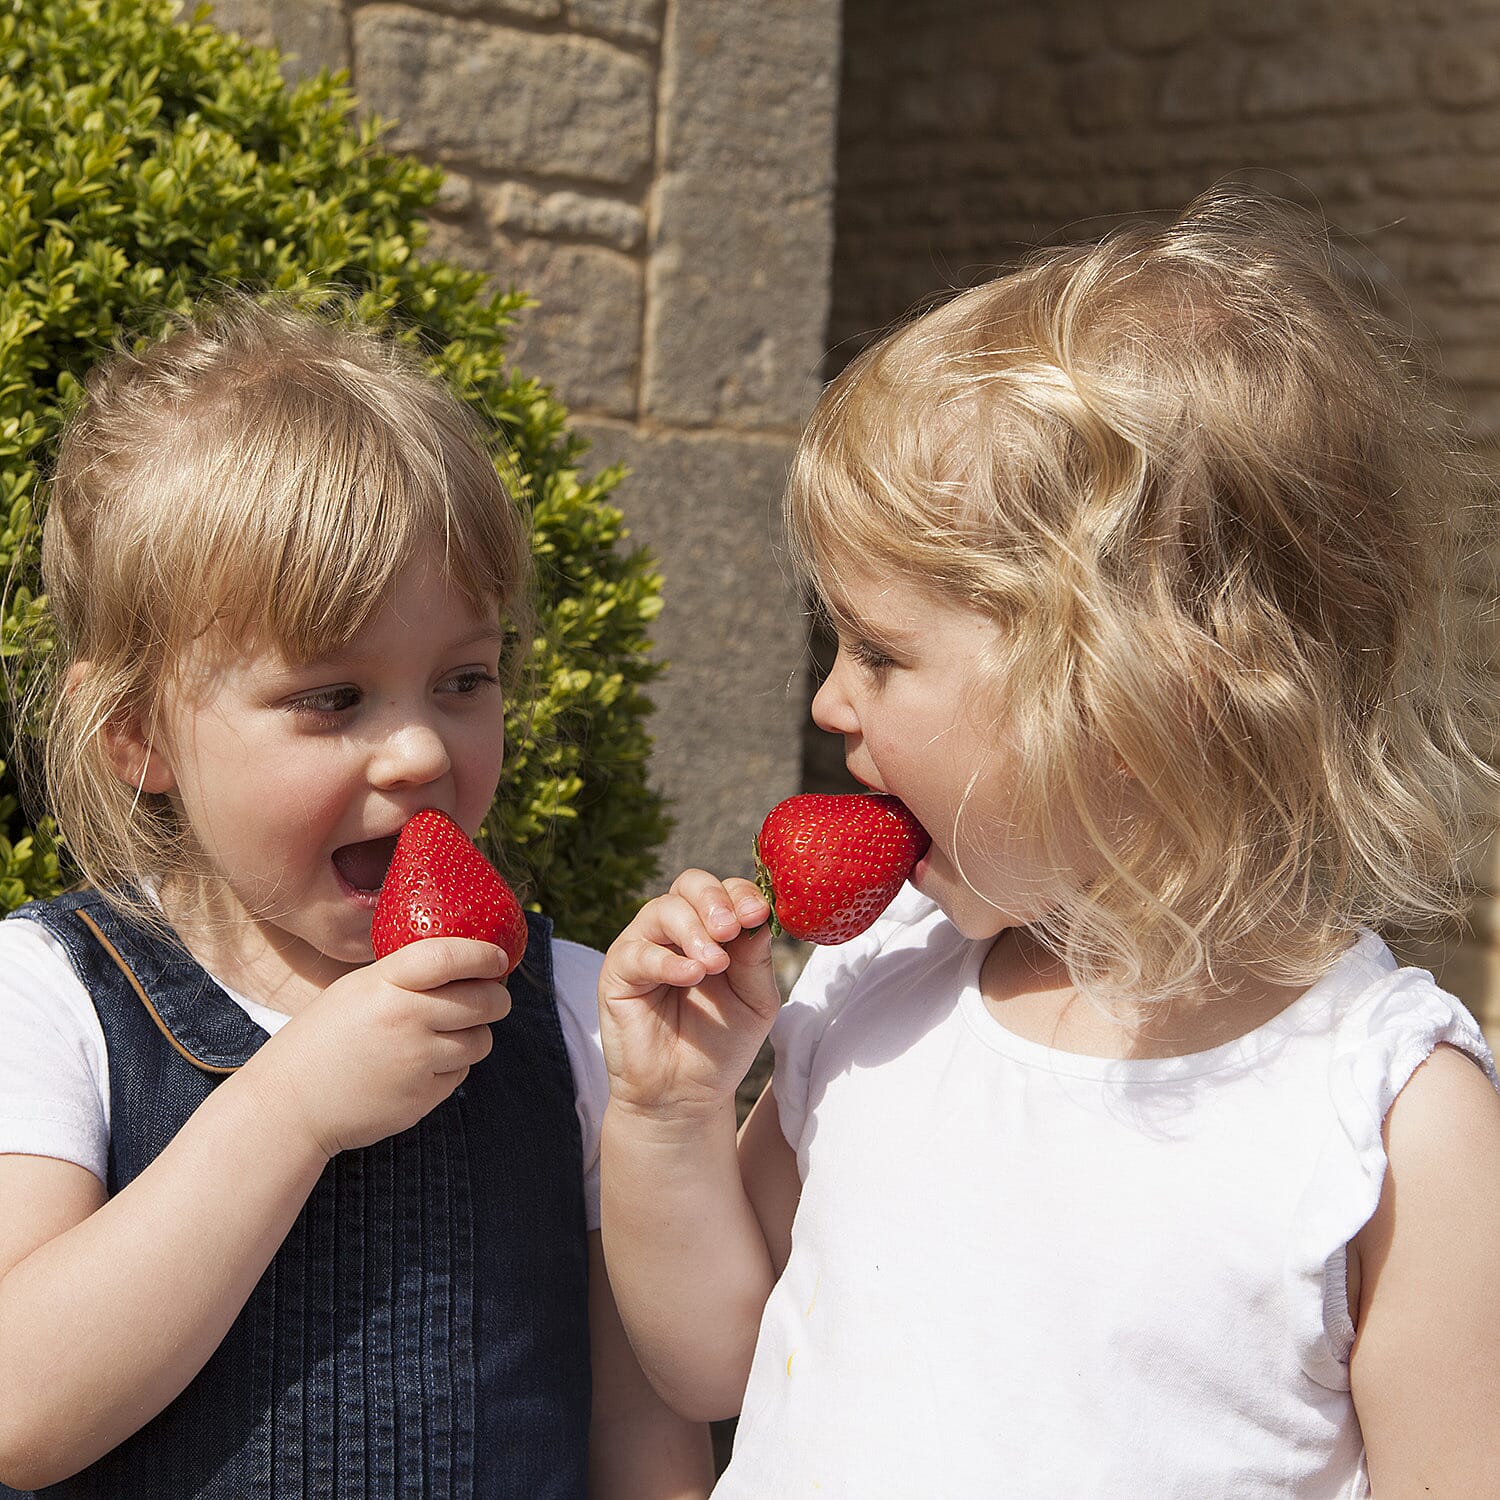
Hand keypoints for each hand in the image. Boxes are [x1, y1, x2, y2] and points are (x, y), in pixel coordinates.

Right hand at [240, 938, 511, 1159]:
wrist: (289, 1104)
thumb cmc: (323, 1039)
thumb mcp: (356, 991)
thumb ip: (404, 977)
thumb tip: (463, 963)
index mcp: (383, 984)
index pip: (449, 956)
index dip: (482, 954)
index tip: (498, 957)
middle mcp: (405, 1019)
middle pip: (482, 1000)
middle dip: (497, 997)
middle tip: (494, 996)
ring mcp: (416, 1061)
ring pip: (480, 1041)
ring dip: (476, 1035)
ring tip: (452, 1033)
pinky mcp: (421, 1098)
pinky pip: (460, 1074)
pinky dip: (452, 1067)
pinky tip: (423, 1065)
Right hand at [597, 871, 777, 1120]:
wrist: (685, 1095)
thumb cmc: (721, 1044)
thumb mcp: (755, 1001)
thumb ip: (757, 959)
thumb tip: (759, 918)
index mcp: (714, 929)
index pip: (726, 890)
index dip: (743, 895)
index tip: (759, 915)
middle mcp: (677, 930)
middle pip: (690, 884)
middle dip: (715, 900)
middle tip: (733, 928)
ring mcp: (645, 947)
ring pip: (663, 909)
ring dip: (694, 930)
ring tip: (714, 964)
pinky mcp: (618, 972)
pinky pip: (639, 952)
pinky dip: (668, 960)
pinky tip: (691, 976)